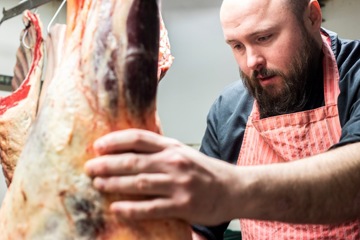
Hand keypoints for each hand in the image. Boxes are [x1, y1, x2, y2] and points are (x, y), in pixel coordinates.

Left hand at [84, 129, 236, 224]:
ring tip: (97, 184)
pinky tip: (116, 209)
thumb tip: (130, 149)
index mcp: (173, 147)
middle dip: (108, 164)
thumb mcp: (183, 152)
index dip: (116, 140)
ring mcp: (179, 184)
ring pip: (139, 183)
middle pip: (134, 161)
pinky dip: (131, 209)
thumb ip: (160, 150)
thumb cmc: (204, 171)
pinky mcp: (183, 205)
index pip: (139, 138)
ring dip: (114, 184)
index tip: (98, 146)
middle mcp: (174, 162)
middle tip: (89, 168)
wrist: (234, 189)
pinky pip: (151, 208)